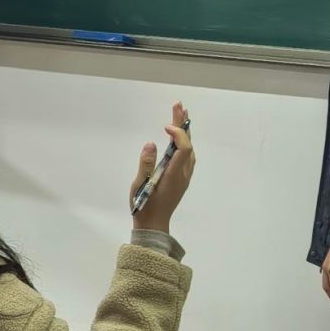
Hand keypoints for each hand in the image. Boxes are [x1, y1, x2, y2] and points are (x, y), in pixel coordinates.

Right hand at [130, 102, 193, 232]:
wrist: (153, 225)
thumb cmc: (144, 206)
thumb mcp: (140, 186)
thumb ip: (146, 164)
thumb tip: (150, 143)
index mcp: (174, 174)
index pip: (183, 148)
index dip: (178, 134)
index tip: (164, 127)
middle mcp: (183, 173)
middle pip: (188, 145)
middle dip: (183, 124)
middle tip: (178, 105)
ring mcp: (183, 176)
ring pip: (189, 150)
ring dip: (184, 132)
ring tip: (180, 115)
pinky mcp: (181, 179)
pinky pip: (187, 156)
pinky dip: (183, 142)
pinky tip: (178, 138)